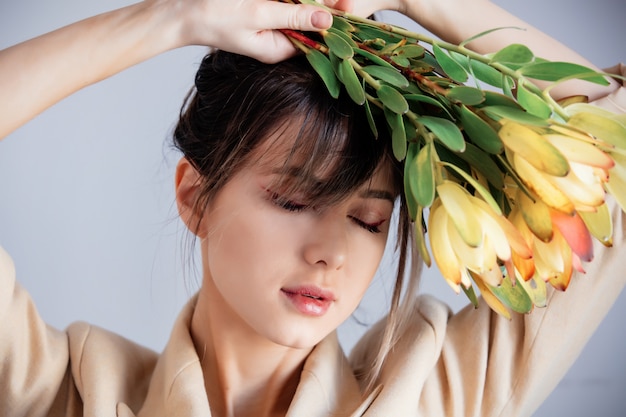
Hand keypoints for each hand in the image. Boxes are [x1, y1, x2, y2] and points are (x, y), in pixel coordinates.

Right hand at [173, 0, 354, 62]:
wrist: (183, 12)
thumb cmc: (216, 16)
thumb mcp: (258, 14)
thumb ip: (292, 15)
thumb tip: (327, 19)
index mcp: (278, 50)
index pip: (315, 37)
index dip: (333, 21)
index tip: (348, 5)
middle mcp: (277, 42)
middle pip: (309, 23)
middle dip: (322, 8)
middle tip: (344, 0)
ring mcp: (269, 29)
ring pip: (297, 11)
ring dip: (305, 2)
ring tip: (332, 0)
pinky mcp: (262, 16)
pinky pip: (283, 7)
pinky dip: (291, 1)